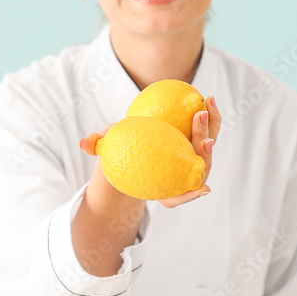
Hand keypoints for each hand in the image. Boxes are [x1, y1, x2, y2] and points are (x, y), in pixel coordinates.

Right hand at [77, 95, 221, 208]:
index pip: (179, 197)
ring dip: (212, 127)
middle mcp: (183, 175)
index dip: (192, 196)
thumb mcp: (106, 148)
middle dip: (205, 151)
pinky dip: (211, 116)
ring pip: (209, 146)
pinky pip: (208, 129)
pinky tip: (208, 98)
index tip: (203, 187)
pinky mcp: (198, 140)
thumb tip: (84, 143)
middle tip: (201, 133)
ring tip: (207, 104)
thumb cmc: (119, 149)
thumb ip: (96, 146)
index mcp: (164, 188)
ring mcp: (192, 157)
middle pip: (201, 167)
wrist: (135, 140)